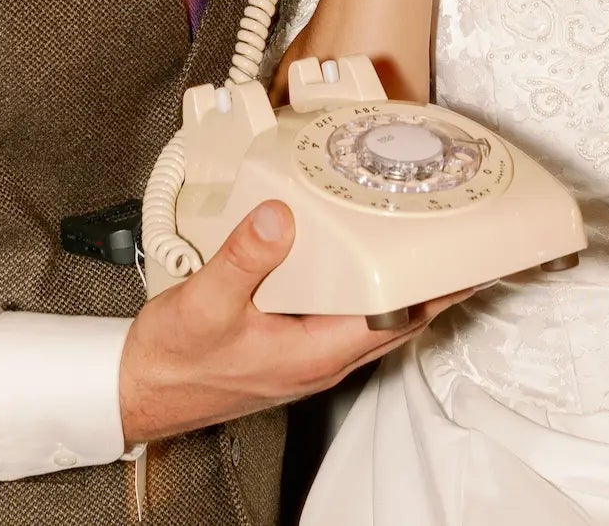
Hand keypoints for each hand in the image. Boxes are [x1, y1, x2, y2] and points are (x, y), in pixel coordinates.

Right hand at [118, 201, 467, 444]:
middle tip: (469, 243)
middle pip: (402, 320)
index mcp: (316, 351)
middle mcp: (323, 358)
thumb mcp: (206, 302)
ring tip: (432, 245)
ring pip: (380, 320)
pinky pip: (352, 315)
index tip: (470, 259)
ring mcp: (311, 354)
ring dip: (410, 288)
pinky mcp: (296, 346)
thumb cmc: (173, 360)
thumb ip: (244, 257)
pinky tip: (365, 262)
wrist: (138, 391)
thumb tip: (280, 218)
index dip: (440, 289)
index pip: (401, 319)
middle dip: (439, 286)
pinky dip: (373, 290)